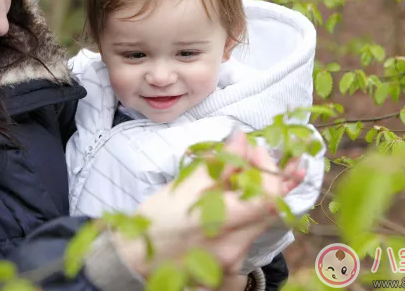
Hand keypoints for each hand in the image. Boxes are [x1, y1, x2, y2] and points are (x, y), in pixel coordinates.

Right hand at [113, 130, 305, 277]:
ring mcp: (233, 260)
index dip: (270, 170)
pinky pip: (247, 233)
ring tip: (231, 177)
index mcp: (221, 223)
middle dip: (263, 179)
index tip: (255, 151)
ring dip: (252, 194)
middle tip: (247, 159)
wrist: (135, 257)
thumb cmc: (155, 219)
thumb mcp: (184, 186)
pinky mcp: (230, 265)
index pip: (270, 198)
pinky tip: (225, 199)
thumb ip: (220, 163)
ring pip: (258, 220)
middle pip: (268, 210)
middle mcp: (234, 247)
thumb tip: (242, 138)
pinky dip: (243, 212)